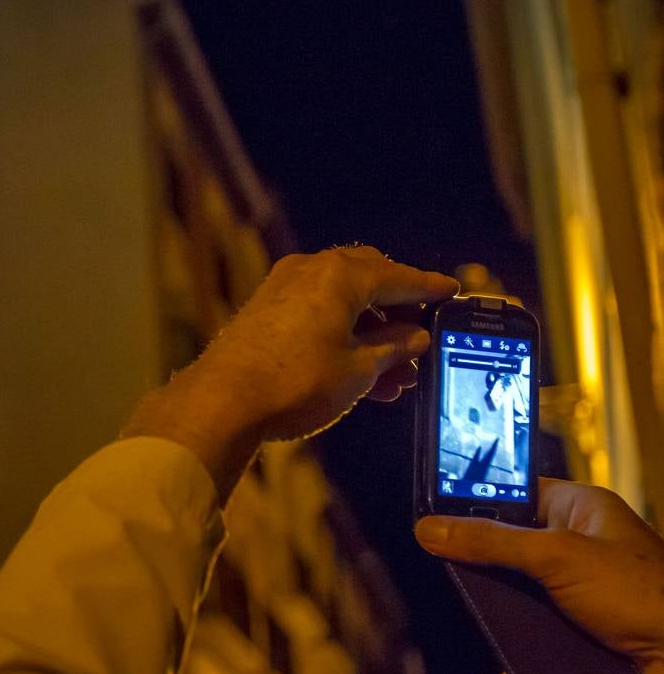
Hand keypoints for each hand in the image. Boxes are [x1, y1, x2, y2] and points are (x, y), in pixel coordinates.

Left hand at [123, 246, 457, 491]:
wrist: (222, 402)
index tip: (451, 294)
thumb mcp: (359, 371)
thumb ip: (393, 349)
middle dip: (398, 312)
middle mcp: (310, 271)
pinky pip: (316, 315)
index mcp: (341, 275)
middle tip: (421, 338)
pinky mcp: (265, 312)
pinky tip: (362, 374)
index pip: (399, 276)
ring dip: (372, 334)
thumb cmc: (293, 383)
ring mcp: (283, 289)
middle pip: (369, 282)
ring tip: (397, 377)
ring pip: (342, 304)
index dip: (429, 289)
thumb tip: (415, 338)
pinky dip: (342, 337)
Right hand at [415, 479, 663, 673]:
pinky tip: (485, 624)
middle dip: (477, 550)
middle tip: (435, 555)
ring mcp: (575, 583)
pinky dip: (509, 619)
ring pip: (514, 579)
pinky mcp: (574, 621)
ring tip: (452, 592)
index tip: (430, 508)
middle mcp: (577, 541)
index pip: (515, 490)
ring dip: (492, 590)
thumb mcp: (556, 557)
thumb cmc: (641, 593)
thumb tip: (429, 528)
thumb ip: (491, 541)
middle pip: (508, 537)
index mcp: (579, 508)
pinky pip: (527, 613)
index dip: (475, 496)